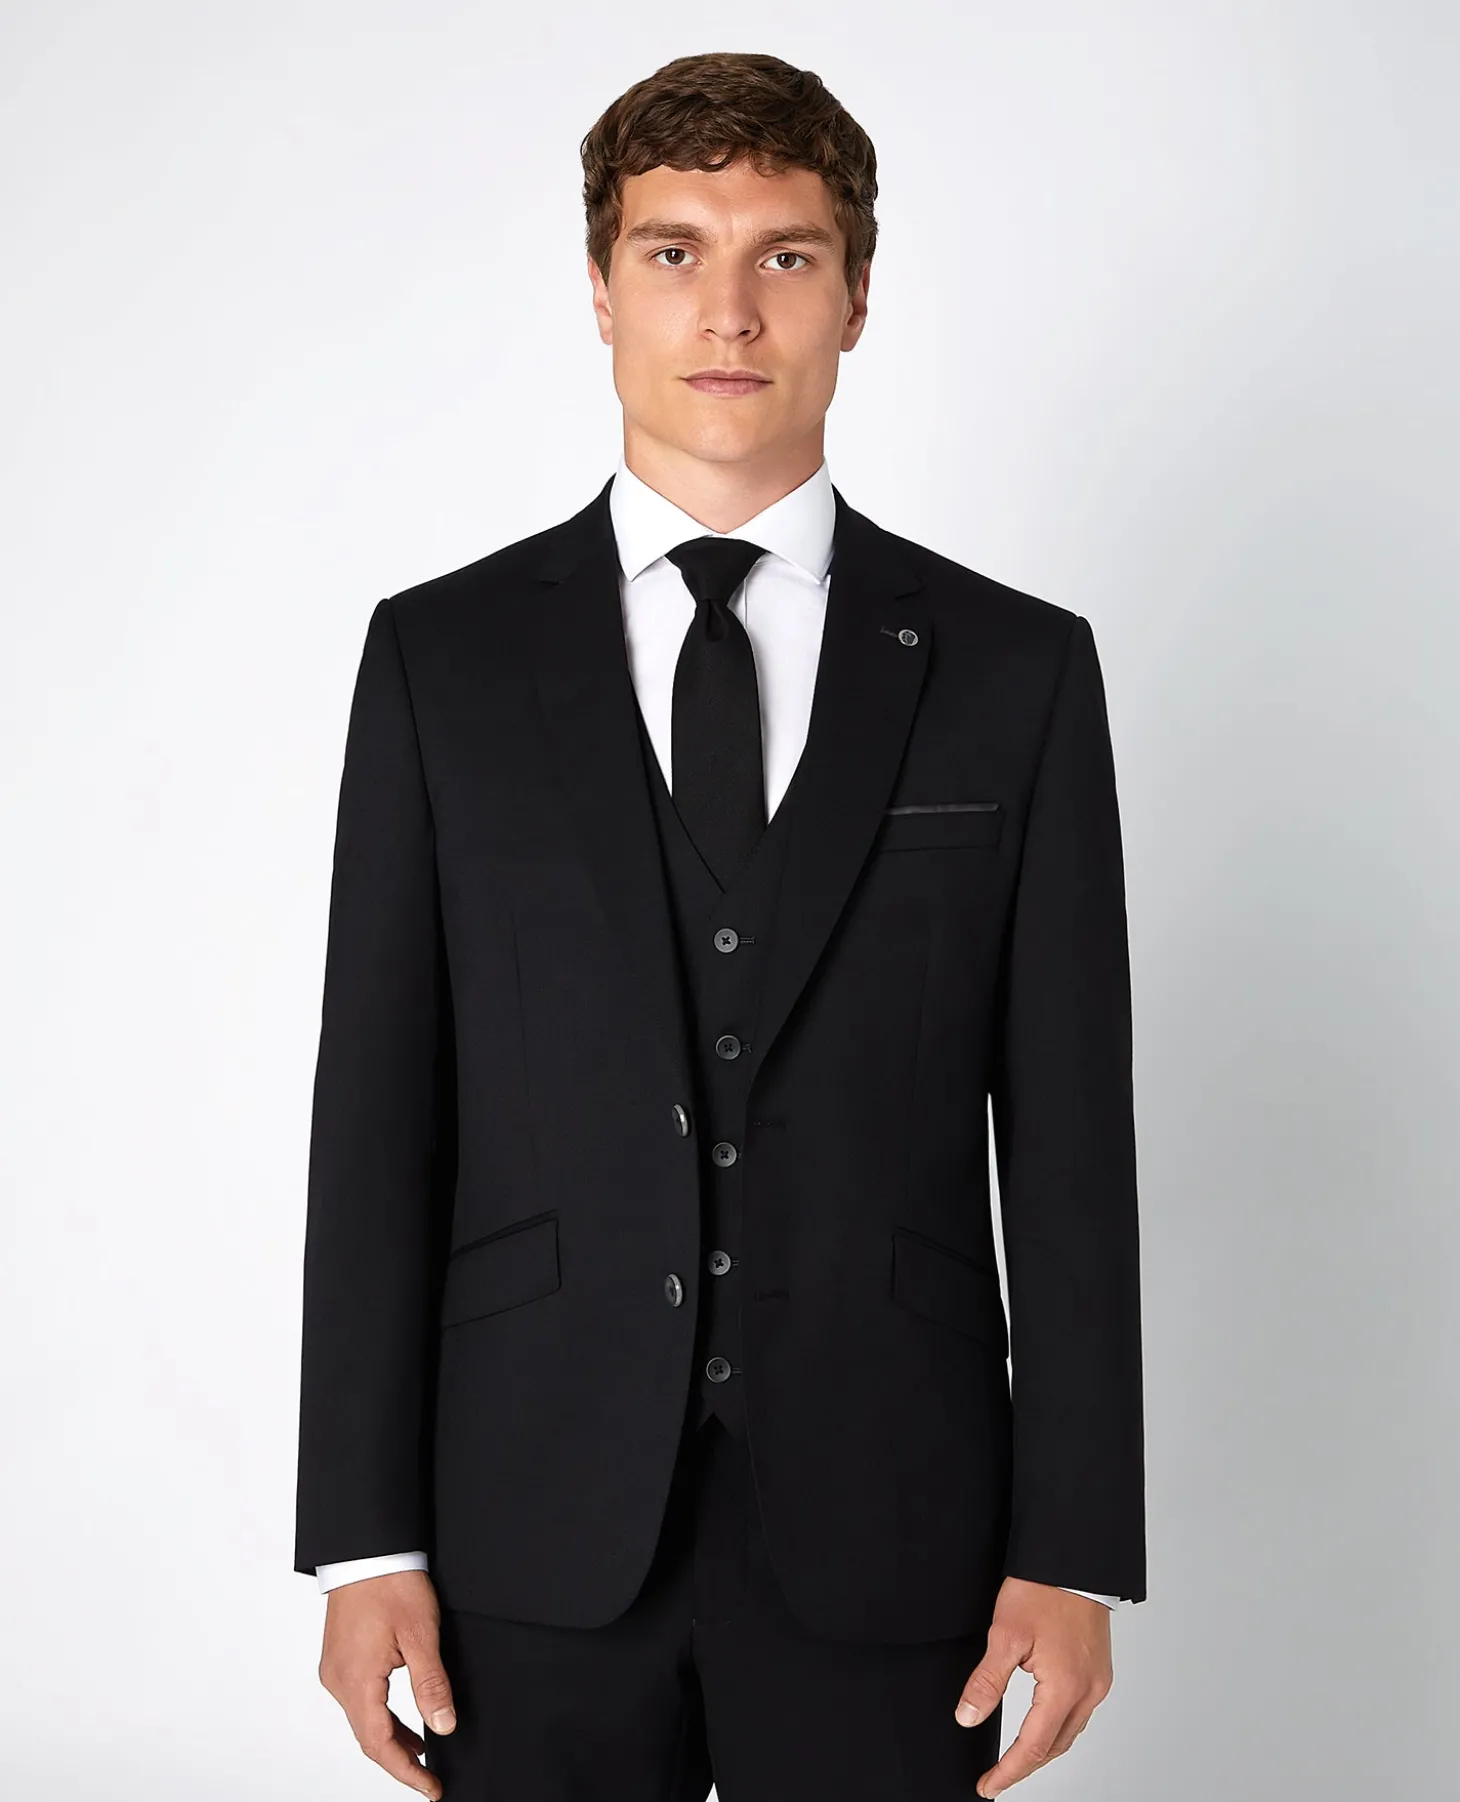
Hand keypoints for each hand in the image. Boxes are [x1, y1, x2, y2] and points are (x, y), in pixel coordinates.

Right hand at [318, 1569, 456, 1797]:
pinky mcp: (339, 1659)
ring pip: (363, 1719)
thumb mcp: (421, 1635)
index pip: (379, 1744)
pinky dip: (381, 1716)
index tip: (431, 1788)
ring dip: (391, 1739)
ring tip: (422, 1752)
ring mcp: (336, 1670)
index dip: (406, 1772)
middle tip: (430, 1777)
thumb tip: (444, 1727)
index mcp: (356, 1681)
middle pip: (368, 1737)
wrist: (367, 1549)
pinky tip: (402, 1719)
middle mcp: (338, 1681)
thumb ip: (431, 1684)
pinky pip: (359, 1700)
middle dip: (400, 1760)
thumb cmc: (391, 1584)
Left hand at [953, 1577, 1112, 1796]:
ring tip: (1015, 1757)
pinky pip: (1079, 1712)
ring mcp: (1098, 1681)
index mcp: (1066, 1688)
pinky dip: (1058, 1726)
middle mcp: (1089, 1691)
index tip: (988, 1785)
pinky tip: (1043, 1723)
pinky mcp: (1099, 1669)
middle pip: (1055, 1747)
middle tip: (997, 1776)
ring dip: (1043, 1749)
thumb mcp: (1005, 1635)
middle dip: (1025, 1766)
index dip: (1008, 1771)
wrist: (1074, 1559)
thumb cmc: (1043, 1588)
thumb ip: (987, 1682)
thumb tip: (968, 1716)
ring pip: (1069, 1732)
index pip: (1033, 1748)